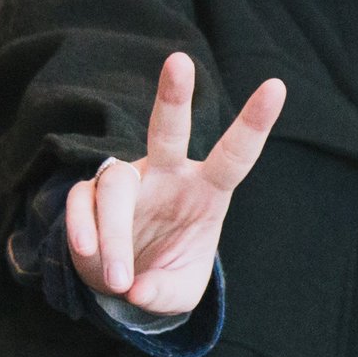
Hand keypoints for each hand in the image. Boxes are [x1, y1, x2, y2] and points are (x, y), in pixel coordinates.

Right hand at [66, 52, 283, 317]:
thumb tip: (135, 290)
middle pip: (168, 130)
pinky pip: (82, 203)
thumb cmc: (162, 277)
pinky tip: (87, 254)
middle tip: (180, 61)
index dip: (254, 123)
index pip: (234, 155)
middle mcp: (166, 174)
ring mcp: (127, 181)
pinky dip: (82, 229)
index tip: (275, 86)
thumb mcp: (176, 295)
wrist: (122, 285)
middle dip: (173, 95)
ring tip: (116, 279)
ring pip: (115, 187)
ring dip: (114, 234)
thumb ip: (162, 294)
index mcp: (205, 191)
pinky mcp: (90, 195)